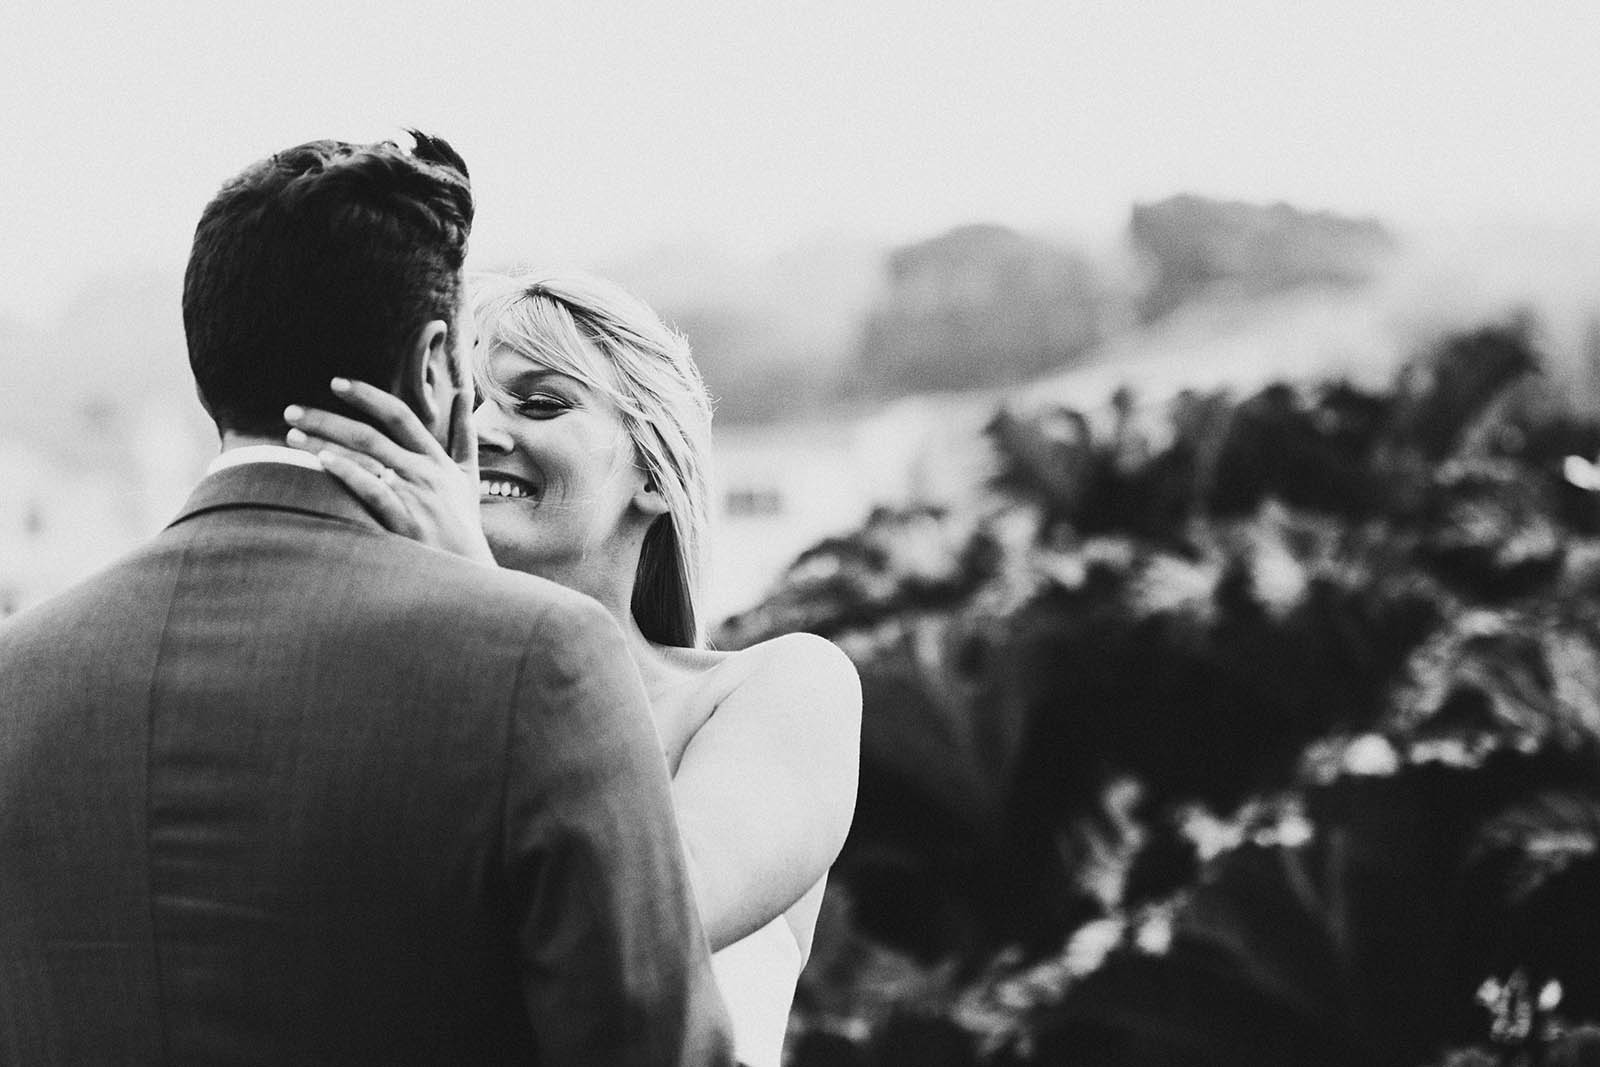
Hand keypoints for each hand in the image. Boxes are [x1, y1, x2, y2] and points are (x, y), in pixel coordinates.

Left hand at [284, 378, 494, 565]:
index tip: (336, 383)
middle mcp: (424, 472)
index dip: (367, 396)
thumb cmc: (463, 523)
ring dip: (324, 445)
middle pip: (370, 435)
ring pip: (364, 459)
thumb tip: (466, 394)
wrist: (468, 570)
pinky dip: (348, 473)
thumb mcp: (469, 475)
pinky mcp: (405, 521)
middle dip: (327, 420)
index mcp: (436, 458)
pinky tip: (321, 462)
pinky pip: (372, 490)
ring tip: (291, 437)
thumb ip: (465, 434)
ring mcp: (414, 496)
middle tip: (291, 411)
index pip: (400, 416)